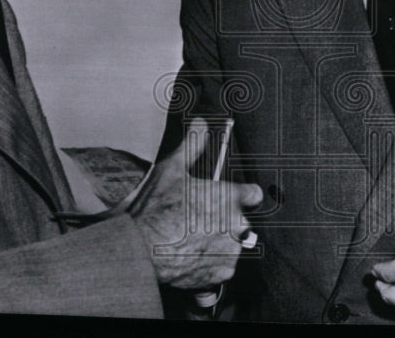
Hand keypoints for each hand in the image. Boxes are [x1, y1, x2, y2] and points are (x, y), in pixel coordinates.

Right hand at [133, 119, 262, 288]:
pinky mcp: (222, 272)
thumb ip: (192, 145)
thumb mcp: (172, 169)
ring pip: (233, 244)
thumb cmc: (156, 208)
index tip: (229, 199)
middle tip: (199, 222)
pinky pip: (223, 266)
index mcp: (229, 197)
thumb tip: (201, 122)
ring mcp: (231, 250)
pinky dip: (211, 264)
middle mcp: (236, 224)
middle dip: (225, 221)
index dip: (242, 195)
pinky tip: (191, 256)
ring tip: (192, 240)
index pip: (253, 194)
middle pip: (241, 221)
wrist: (141, 248)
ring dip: (219, 243)